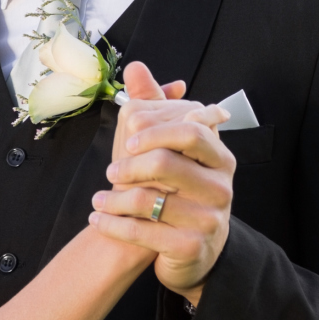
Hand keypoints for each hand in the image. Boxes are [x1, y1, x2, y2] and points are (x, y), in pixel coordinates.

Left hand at [88, 61, 235, 303]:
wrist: (196, 252)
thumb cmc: (180, 192)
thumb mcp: (172, 151)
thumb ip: (155, 107)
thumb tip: (136, 67)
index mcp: (219, 157)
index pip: (189, 129)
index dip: (153, 130)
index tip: (128, 139)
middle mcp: (221, 187)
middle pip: (166, 162)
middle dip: (129, 166)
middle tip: (110, 171)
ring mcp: (209, 219)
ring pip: (147, 200)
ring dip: (112, 199)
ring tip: (97, 200)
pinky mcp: (190, 247)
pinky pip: (141, 232)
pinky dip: (112, 225)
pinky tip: (97, 221)